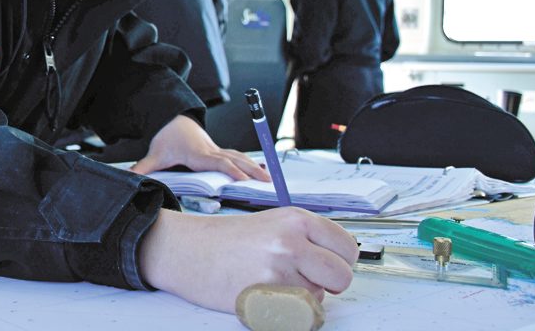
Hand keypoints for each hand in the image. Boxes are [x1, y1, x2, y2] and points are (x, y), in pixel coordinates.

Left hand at [129, 115, 269, 181]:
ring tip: (269, 178)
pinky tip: (262, 169)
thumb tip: (129, 178)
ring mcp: (217, 150)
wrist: (174, 120)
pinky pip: (238, 156)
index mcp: (197, 154)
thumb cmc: (167, 139)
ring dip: (254, 166)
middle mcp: (211, 151)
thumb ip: (143, 168)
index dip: (231, 170)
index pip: (217, 162)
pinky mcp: (220, 151)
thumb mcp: (154, 154)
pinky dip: (251, 162)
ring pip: (239, 157)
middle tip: (267, 181)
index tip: (244, 179)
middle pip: (234, 160)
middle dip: (251, 170)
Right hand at [138, 207, 358, 311]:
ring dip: (301, 297)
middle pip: (342, 276)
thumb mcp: (271, 223)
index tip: (326, 263)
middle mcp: (290, 243)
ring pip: (318, 298)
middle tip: (305, 278)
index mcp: (295, 219)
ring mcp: (278, 272)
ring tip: (272, 284)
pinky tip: (265, 296)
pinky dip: (286, 312)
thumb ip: (306, 238)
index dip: (339, 260)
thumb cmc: (224, 238)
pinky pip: (297, 315)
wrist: (186, 249)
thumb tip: (338, 259)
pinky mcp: (266, 297)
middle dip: (328, 283)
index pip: (347, 247)